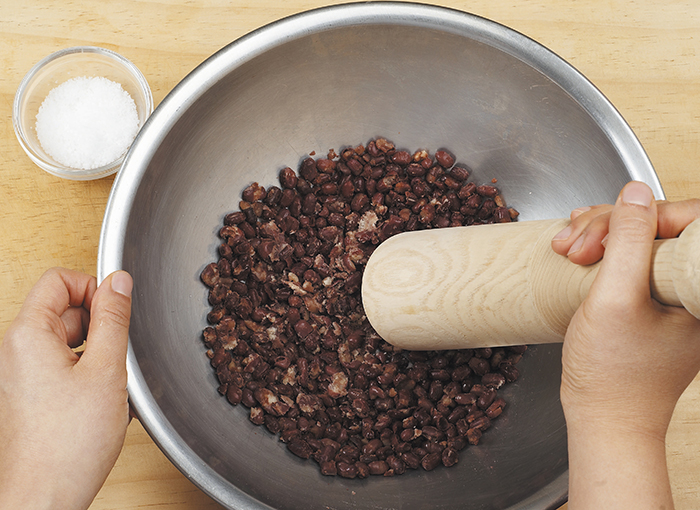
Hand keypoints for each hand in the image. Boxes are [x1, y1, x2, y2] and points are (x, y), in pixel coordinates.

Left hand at [0, 268, 132, 509]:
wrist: (44, 497)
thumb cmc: (68, 444)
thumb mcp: (106, 369)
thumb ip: (114, 318)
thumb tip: (119, 281)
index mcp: (28, 334)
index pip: (61, 280)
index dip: (94, 289)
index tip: (116, 314)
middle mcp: (18, 350)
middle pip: (67, 310)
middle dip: (101, 327)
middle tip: (116, 358)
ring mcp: (23, 374)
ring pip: (71, 341)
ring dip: (99, 355)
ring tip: (109, 386)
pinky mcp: (33, 394)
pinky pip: (66, 367)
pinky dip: (89, 376)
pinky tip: (102, 402)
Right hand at [553, 182, 699, 508]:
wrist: (604, 418)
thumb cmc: (613, 374)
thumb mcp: (614, 300)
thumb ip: (628, 241)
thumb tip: (636, 192)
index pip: (690, 220)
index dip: (645, 215)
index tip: (606, 233)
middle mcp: (693, 289)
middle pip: (659, 225)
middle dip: (611, 227)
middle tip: (577, 248)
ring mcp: (672, 293)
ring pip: (639, 238)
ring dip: (599, 236)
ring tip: (566, 250)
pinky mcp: (650, 299)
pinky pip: (629, 257)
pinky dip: (600, 249)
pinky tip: (576, 249)